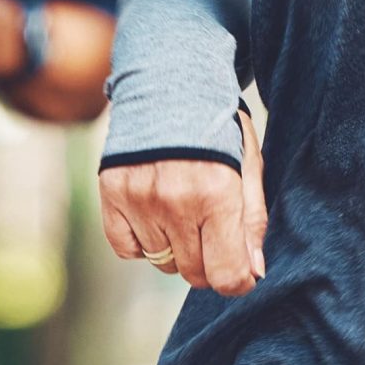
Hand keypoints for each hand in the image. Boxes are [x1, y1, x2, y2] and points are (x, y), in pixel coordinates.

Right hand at [99, 111, 267, 297]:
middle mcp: (175, 202)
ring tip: (181, 208)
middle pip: (194, 273)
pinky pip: (128, 249)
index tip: (238, 269)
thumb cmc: (217, 130)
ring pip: (162, 261)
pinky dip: (141, 240)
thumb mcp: (248, 167)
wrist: (168, 85)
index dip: (237, 279)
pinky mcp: (112, 195)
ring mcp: (139, 200)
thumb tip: (252, 274)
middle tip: (209, 226)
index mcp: (217, 194)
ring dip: (175, 246)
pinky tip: (153, 213)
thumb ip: (252, 222)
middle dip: (207, 259)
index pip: (227, 274)